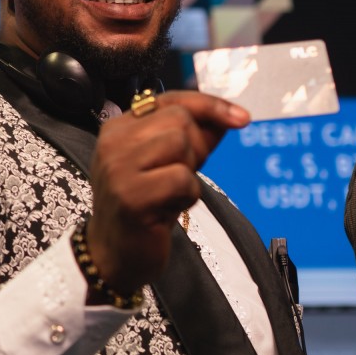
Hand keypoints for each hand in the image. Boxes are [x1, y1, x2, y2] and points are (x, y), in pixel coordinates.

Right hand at [85, 91, 249, 296]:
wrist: (114, 254)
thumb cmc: (145, 207)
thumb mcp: (167, 164)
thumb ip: (195, 137)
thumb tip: (232, 116)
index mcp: (119, 128)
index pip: (170, 100)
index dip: (210, 105)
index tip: (243, 119)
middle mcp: (113, 142)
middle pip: (179, 120)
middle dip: (196, 147)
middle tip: (182, 176)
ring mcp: (118, 168)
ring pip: (180, 144)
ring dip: (189, 173)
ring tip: (170, 193)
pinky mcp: (131, 195)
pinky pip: (182, 179)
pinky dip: (187, 196)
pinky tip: (168, 210)